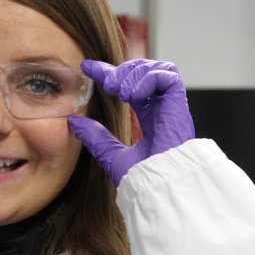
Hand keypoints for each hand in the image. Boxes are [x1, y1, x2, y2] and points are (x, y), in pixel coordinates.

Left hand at [69, 58, 195, 185]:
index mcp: (150, 119)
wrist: (159, 187)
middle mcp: (163, 110)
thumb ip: (96, 138)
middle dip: (122, 71)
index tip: (87, 68)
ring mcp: (172, 107)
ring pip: (156, 69)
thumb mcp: (112, 155)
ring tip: (118, 91)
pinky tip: (132, 94)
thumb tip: (74, 122)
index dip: (109, 73)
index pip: (129, 86)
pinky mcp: (180, 104)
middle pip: (143, 72)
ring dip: (133, 73)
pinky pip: (167, 76)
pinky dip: (147, 78)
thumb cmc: (143, 179)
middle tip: (106, 85)